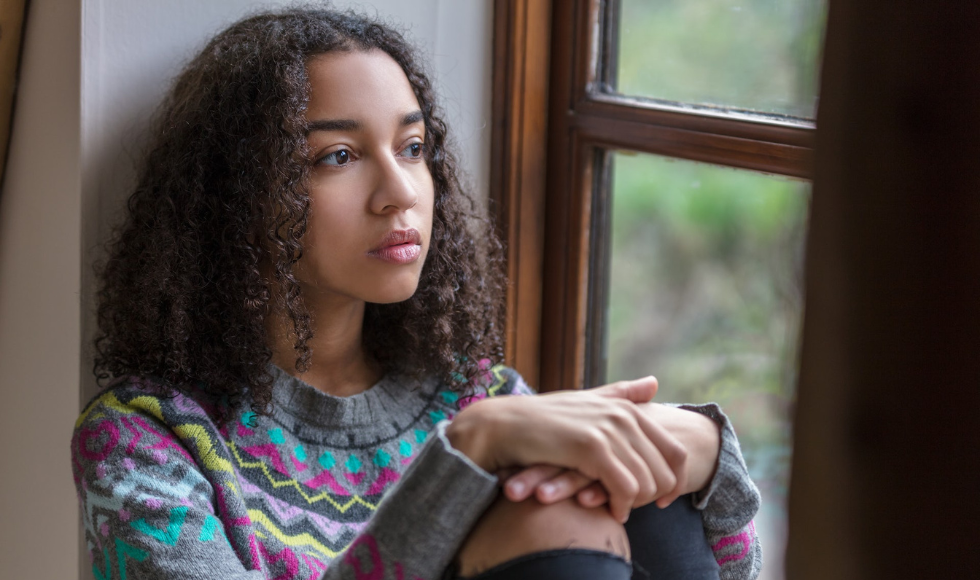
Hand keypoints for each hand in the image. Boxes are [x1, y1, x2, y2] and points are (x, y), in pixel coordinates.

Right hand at [445, 377, 687, 522]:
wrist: (504, 425)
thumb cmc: (543, 419)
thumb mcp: (588, 401)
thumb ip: (621, 394)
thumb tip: (654, 382)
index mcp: (627, 409)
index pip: (676, 451)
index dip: (675, 481)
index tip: (662, 500)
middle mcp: (623, 416)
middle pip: (666, 471)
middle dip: (656, 497)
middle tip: (636, 508)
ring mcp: (609, 430)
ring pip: (647, 483)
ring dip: (636, 504)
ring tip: (619, 510)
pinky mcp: (592, 448)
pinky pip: (625, 488)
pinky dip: (621, 506)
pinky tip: (610, 511)